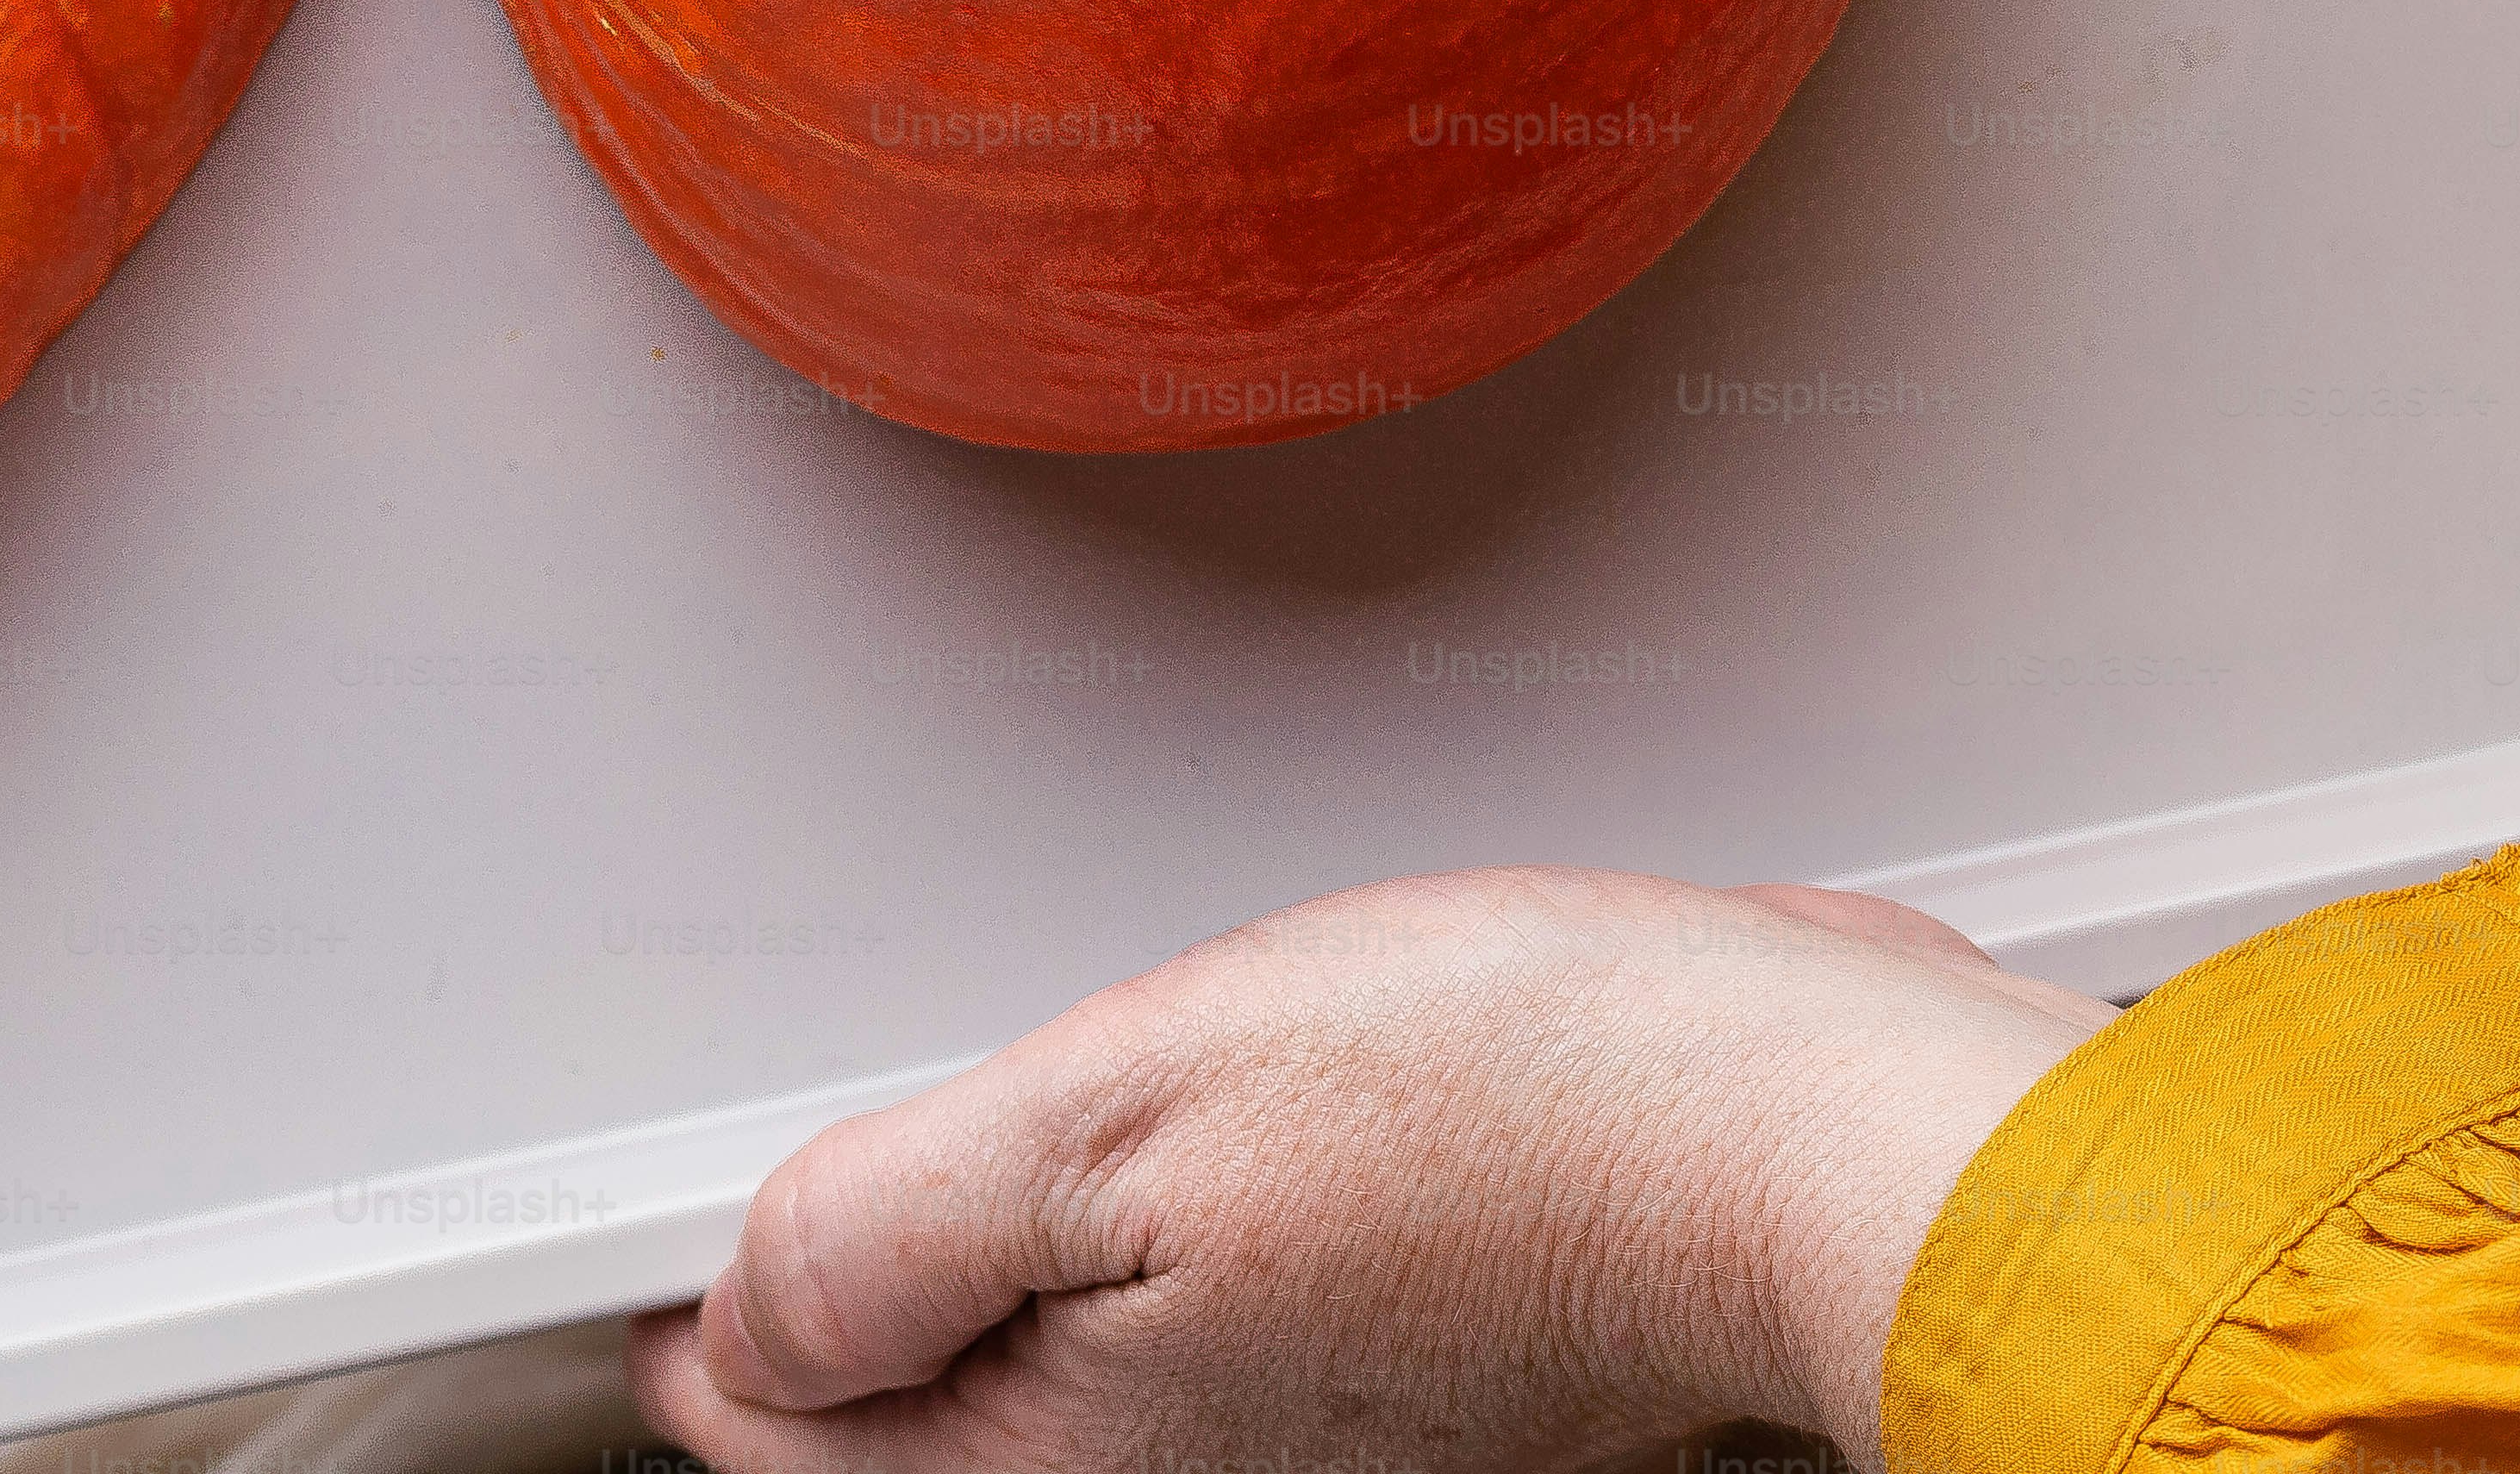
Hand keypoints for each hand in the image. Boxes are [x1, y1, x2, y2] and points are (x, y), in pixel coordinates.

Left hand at [623, 865, 2110, 1470]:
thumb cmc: (1531, 1108)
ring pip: (1043, 1347)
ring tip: (1107, 1082)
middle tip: (928, 1094)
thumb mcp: (1123, 1104)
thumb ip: (886, 1227)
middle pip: (898, 1403)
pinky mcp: (1383, 1388)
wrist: (1808, 1130)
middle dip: (877, 1244)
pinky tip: (1238, 1109)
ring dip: (1035, 1211)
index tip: (733, 1157)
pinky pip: (1180, 1315)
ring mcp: (1281, 1452)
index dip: (710, 1264)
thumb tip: (741, 1309)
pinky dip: (1172, 1211)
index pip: (760, 1419)